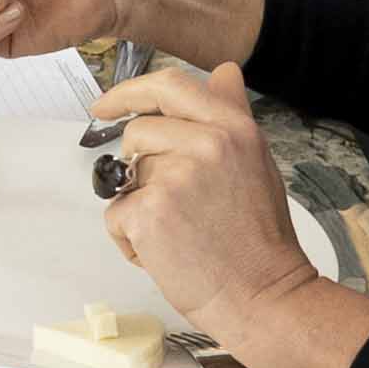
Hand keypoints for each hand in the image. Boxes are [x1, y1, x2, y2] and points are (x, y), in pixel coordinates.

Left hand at [94, 62, 312, 326]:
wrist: (263, 295)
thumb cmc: (258, 237)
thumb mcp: (255, 162)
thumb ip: (231, 114)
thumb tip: (223, 72)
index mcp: (232, 128)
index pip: (168, 86)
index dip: (129, 92)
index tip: (105, 105)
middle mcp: (206, 144)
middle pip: (137, 133)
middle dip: (140, 166)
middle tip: (171, 202)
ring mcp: (175, 177)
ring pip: (124, 175)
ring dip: (137, 204)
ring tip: (176, 232)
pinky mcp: (149, 212)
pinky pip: (115, 214)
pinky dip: (130, 239)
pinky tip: (164, 253)